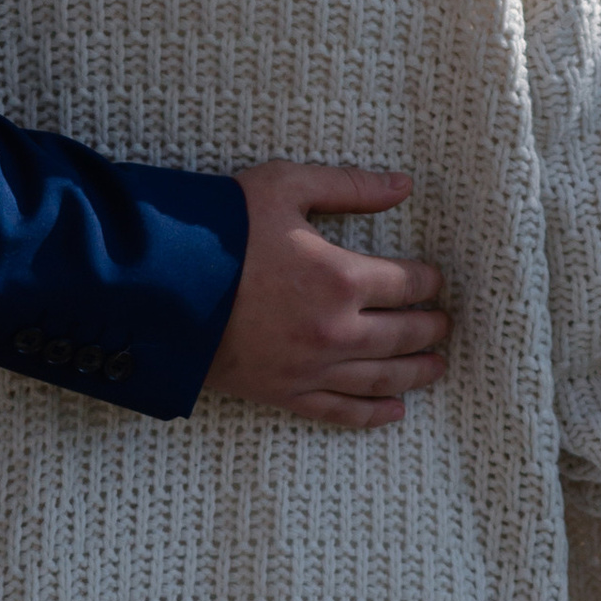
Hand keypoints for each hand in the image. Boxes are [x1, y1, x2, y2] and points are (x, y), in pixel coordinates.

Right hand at [204, 164, 449, 429]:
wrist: (156, 286)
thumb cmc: (220, 228)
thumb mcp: (285, 187)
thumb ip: (349, 187)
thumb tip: (403, 185)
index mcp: (342, 278)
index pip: (407, 284)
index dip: (428, 281)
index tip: (434, 280)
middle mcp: (336, 331)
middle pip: (403, 335)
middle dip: (431, 327)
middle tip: (444, 324)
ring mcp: (311, 368)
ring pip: (381, 378)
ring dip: (415, 372)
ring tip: (436, 367)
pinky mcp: (283, 393)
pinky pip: (338, 412)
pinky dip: (371, 414)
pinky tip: (394, 412)